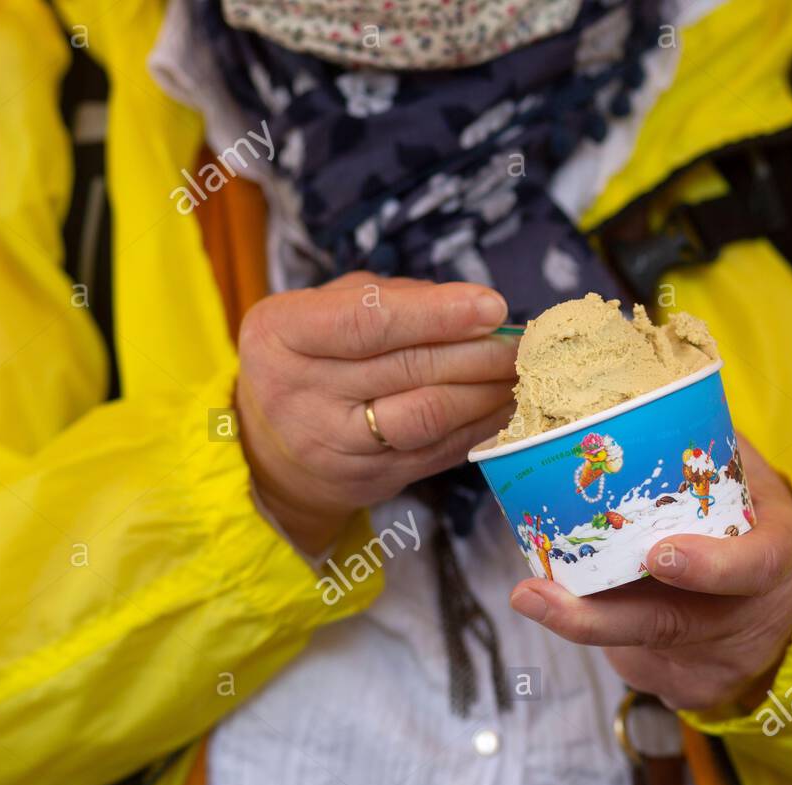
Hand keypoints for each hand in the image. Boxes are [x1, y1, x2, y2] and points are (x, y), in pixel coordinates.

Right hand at [235, 273, 516, 553]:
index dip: (435, 314)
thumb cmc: (307, 359)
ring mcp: (335, 445)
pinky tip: (506, 404)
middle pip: (407, 368)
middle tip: (523, 341)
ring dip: (486, 391)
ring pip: (428, 415)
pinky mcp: (371, 479)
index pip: (366, 322)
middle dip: (477, 352)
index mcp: (282, 336)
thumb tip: (472, 308)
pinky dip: (481, 425)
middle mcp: (301, 394)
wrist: (268, 451)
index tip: (491, 306)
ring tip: (522, 370)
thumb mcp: (320, 310)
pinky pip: (439, 450)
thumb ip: (386, 297)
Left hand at [508, 436, 791, 711]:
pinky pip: (631, 657)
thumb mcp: (755, 479)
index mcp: (777, 557)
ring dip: (577, 621)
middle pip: (670, 626)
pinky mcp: (687, 685)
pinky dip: (597, 626)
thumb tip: (636, 392)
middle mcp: (747, 618)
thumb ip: (708, 447)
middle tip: (534, 594)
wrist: (783, 603)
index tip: (660, 556)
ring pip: (636, 649)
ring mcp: (717, 661)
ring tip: (530, 595)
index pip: (754, 567)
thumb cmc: (756, 522)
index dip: (710, 566)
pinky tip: (564, 604)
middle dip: (595, 617)